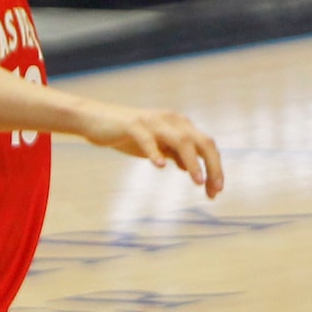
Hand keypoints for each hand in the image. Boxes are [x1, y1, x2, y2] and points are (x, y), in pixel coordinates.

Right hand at [74, 100, 223, 196]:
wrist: (95, 119)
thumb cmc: (128, 134)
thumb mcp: (157, 146)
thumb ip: (174, 154)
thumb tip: (192, 169)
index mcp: (180, 125)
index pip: (206, 146)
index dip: (215, 168)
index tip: (216, 192)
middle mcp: (172, 120)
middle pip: (202, 141)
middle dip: (212, 166)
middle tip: (214, 189)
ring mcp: (153, 121)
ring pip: (181, 140)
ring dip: (192, 161)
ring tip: (197, 181)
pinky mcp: (133, 125)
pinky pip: (148, 139)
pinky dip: (155, 152)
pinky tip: (160, 166)